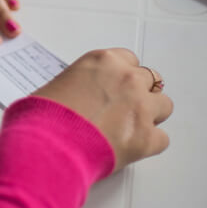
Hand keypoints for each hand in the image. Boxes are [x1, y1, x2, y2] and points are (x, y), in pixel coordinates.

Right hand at [33, 48, 173, 171]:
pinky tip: (129, 147)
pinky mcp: (147, 138)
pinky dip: (148, 144)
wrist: (46, 144)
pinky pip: (162, 139)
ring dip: (150, 116)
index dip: (121, 76)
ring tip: (129, 128)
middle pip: (150, 80)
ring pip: (164, 106)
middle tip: (123, 108)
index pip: (128, 60)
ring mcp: (141, 108)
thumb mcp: (55, 86)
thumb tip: (77, 97)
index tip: (115, 86)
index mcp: (103, 62)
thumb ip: (77, 85)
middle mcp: (126, 79)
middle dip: (139, 93)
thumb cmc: (43, 116)